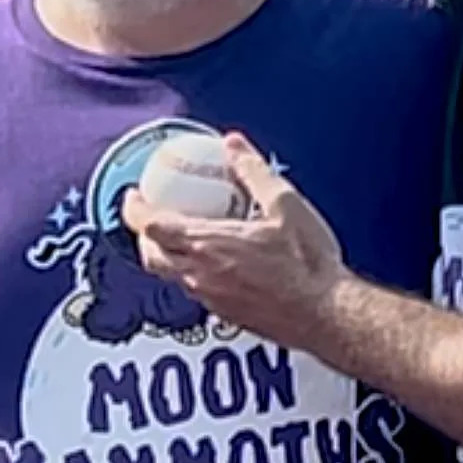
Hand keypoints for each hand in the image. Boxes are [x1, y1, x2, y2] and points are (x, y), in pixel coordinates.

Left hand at [122, 133, 348, 349]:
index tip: (133, 195)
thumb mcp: (285, 204)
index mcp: (209, 246)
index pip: (151, 227)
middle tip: (153, 216)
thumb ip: (253, 172)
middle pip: (151, 256)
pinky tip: (220, 261)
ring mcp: (213, 300)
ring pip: (173, 276)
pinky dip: (195, 271)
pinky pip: (197, 290)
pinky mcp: (228, 316)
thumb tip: (233, 147)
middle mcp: (201, 276)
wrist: (328, 316)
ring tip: (186, 235)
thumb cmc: (309, 266)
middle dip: (144, 235)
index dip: (134, 209)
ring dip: (169, 254)